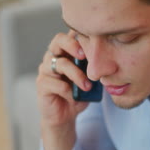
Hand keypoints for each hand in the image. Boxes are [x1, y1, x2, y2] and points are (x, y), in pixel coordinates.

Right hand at [36, 31, 90, 149]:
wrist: (66, 116)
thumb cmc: (79, 94)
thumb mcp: (90, 79)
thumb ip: (94, 67)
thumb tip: (107, 58)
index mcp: (65, 52)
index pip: (70, 34)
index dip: (80, 33)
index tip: (94, 40)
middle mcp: (53, 57)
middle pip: (58, 40)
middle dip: (73, 45)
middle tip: (84, 56)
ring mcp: (45, 70)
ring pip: (60, 64)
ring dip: (76, 75)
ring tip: (87, 86)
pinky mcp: (41, 84)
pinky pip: (55, 83)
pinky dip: (68, 91)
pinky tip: (74, 98)